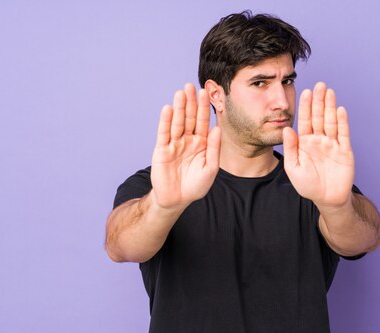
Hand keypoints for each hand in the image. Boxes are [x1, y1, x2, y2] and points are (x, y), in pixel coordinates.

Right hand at [151, 83, 220, 208]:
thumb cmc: (195, 186)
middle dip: (191, 102)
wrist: (176, 200)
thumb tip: (218, 129)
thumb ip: (214, 149)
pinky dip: (166, 121)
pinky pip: (164, 133)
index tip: (205, 93)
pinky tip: (168, 109)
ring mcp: (174, 144)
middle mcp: (188, 140)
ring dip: (179, 108)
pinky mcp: (162, 150)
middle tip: (191, 86)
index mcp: (202, 143)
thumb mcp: (210, 168)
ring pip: (177, 122)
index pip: (203, 122)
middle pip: (190, 118)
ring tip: (180, 93)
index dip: (204, 108)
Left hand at [283, 82, 354, 208]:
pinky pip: (343, 134)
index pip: (305, 121)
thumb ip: (290, 148)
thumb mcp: (293, 168)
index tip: (305, 92)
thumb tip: (287, 129)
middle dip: (319, 101)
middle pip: (319, 117)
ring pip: (331, 122)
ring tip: (329, 91)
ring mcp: (333, 144)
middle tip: (319, 84)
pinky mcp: (345, 151)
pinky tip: (340, 110)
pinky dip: (342, 122)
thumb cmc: (308, 185)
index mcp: (305, 142)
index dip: (305, 107)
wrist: (327, 199)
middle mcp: (319, 140)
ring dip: (330, 107)